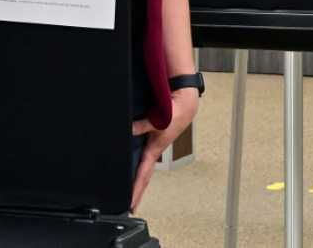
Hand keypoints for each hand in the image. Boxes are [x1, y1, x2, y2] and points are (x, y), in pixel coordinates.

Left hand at [129, 87, 199, 211]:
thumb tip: (128, 130)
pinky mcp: (151, 138)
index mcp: (155, 150)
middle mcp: (153, 151)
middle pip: (142, 176)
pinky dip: (134, 161)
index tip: (131, 204)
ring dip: (136, 178)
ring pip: (141, 166)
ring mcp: (152, 146)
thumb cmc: (176, 115)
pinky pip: (140, 153)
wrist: (184, 105)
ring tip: (128, 191)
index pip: (143, 175)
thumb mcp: (157, 121)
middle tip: (129, 207)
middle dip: (136, 191)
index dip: (137, 190)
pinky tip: (127, 164)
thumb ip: (142, 126)